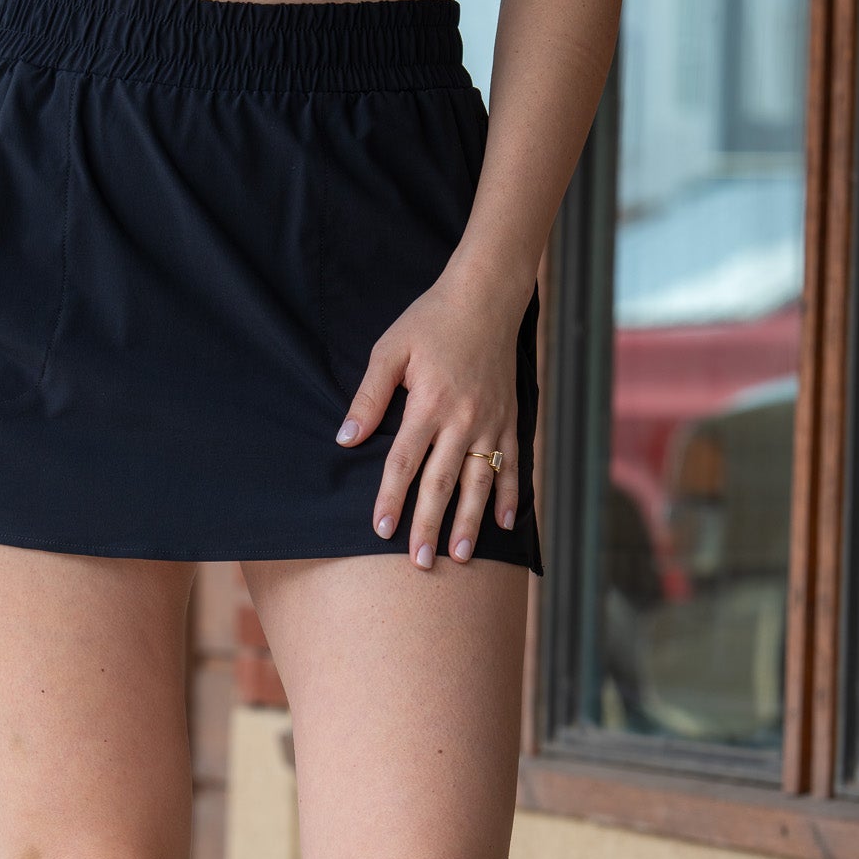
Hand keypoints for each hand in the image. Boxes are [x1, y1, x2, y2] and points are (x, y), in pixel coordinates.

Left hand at [334, 268, 526, 570]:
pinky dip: (510, 493)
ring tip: (460, 556)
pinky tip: (505, 523)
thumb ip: (369, 397)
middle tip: (420, 562)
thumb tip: (346, 439)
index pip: (405, 462)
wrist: (486, 296)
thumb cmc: (431, 321)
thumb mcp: (390, 349)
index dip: (392, 498)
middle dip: (430, 525)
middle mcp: (463, 418)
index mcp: (430, 403)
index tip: (381, 530)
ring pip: (480, 481)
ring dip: (470, 521)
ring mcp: (491, 421)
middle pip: (443, 482)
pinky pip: (512, 463)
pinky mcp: (510, 418)